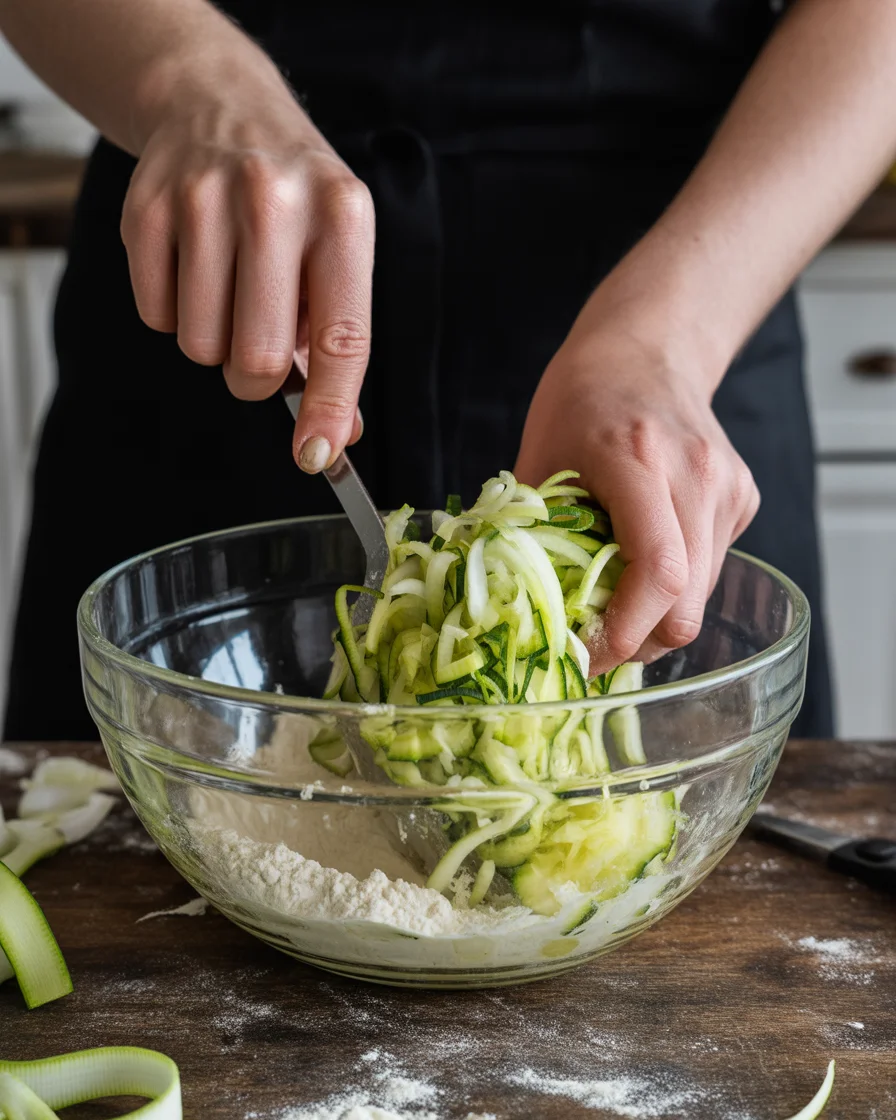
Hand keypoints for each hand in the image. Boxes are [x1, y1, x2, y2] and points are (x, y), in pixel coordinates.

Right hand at [120, 68, 372, 471]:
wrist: (219, 103)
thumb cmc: (294, 199)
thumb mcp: (338, 251)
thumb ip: (339, 343)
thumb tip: (337, 434)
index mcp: (342, 217)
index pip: (342, 339)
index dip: (330, 409)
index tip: (317, 456)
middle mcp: (275, 202)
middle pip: (259, 359)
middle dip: (259, 375)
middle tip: (262, 342)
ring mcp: (204, 200)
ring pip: (203, 347)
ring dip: (216, 343)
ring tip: (230, 291)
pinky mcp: (147, 208)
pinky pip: (157, 317)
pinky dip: (175, 313)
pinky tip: (194, 268)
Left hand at [515, 324, 758, 674]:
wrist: (647, 348)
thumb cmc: (582, 398)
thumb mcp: (538, 459)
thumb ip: (533, 532)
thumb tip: (523, 609)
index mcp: (639, 461)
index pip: (658, 572)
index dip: (625, 632)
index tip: (586, 656)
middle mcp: (697, 476)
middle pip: (688, 603)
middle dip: (640, 643)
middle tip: (595, 646)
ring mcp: (729, 488)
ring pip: (704, 595)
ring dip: (658, 617)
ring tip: (614, 602)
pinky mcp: (743, 498)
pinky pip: (712, 568)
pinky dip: (677, 583)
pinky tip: (645, 555)